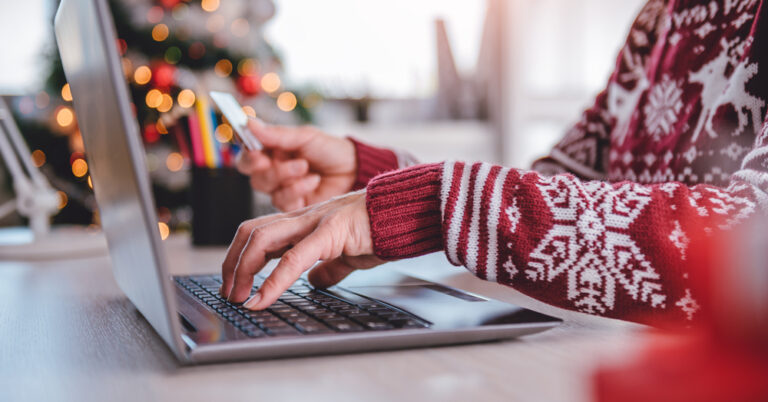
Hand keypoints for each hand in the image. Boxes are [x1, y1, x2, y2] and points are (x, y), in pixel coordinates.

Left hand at [220, 191, 383, 309]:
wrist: (407, 212)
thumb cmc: (381, 229)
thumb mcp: (348, 253)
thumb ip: (328, 267)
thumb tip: (314, 282)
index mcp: (305, 222)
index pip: (259, 232)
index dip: (240, 257)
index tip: (235, 285)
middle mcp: (304, 217)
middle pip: (250, 231)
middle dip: (231, 264)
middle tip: (229, 294)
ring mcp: (315, 221)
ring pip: (262, 238)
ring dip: (243, 270)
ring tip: (240, 297)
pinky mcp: (331, 232)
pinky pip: (294, 257)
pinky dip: (273, 281)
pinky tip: (262, 299)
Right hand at [236, 118, 356, 210]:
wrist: (354, 170)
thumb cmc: (329, 150)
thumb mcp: (304, 137)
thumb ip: (276, 134)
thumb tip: (249, 122)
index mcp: (273, 152)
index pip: (247, 156)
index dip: (247, 155)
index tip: (255, 151)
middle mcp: (274, 173)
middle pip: (254, 176)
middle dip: (268, 167)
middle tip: (276, 160)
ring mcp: (283, 190)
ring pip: (267, 188)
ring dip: (285, 175)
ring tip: (305, 166)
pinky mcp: (293, 207)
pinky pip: (283, 201)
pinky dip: (298, 189)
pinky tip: (314, 180)